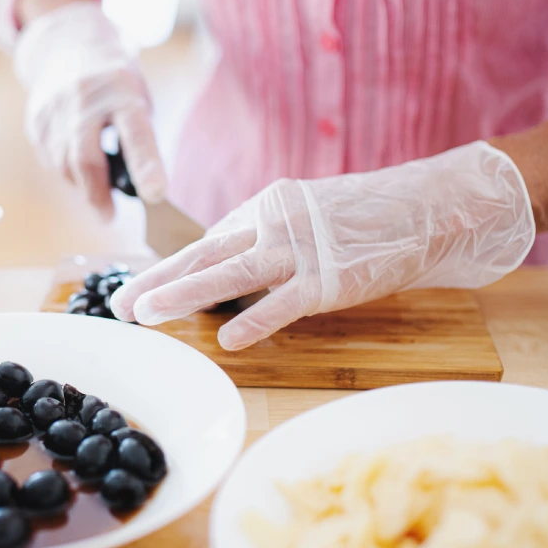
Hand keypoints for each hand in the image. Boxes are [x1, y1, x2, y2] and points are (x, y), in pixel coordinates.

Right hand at [13, 1, 166, 219]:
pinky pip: (51, 160)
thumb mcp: (138, 99)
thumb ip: (138, 139)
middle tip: (109, 216)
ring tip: (97, 188)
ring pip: (65, 165)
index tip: (155, 195)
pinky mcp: (37, 121)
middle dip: (97, 194)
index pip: (137, 134)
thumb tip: (139, 190)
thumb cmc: (116, 83)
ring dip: (83, 185)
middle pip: (86, 157)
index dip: (146, 166)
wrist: (70, 46)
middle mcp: (85, 99)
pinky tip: (75, 162)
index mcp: (122, 92)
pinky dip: (67, 171)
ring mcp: (55, 109)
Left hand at [109, 142, 534, 349]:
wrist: (428, 206)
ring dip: (185, 294)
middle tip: (119, 304)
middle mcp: (274, 221)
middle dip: (157, 278)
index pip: (207, 241)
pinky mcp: (330, 278)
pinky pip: (285, 303)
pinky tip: (227, 340)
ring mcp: (301, 249)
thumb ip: (267, 240)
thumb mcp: (307, 217)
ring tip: (147, 313)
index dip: (168, 266)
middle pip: (203, 253)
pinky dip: (255, 321)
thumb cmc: (368, 218)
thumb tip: (228, 273)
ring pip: (230, 274)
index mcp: (265, 207)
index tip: (135, 287)